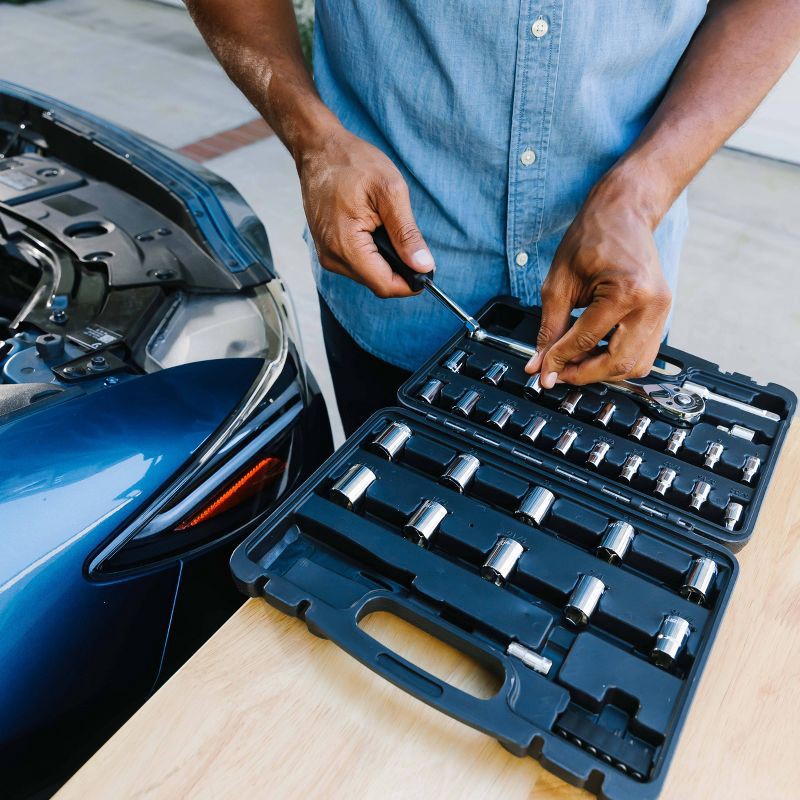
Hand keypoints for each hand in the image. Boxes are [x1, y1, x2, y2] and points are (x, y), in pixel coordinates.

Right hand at [297, 124, 433, 297]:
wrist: (320, 150)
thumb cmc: (353, 163)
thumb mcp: (390, 192)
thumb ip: (407, 233)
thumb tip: (424, 266)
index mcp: (346, 246)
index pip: (385, 285)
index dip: (411, 282)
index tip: (428, 267)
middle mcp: (332, 257)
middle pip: (378, 283)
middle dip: (399, 268)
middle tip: (409, 238)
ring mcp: (327, 255)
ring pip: (369, 275)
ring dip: (386, 260)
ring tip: (387, 227)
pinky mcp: (328, 249)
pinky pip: (359, 264)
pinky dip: (374, 253)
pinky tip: (375, 228)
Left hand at [525, 168, 671, 387]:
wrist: (623, 212)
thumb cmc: (592, 237)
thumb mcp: (559, 283)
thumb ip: (549, 328)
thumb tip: (540, 363)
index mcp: (626, 291)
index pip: (587, 341)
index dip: (560, 360)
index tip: (542, 371)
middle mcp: (651, 304)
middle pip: (618, 362)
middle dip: (584, 374)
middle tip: (558, 373)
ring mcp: (662, 310)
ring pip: (635, 365)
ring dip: (603, 371)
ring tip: (575, 362)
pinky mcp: (662, 313)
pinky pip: (642, 352)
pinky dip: (617, 359)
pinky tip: (594, 352)